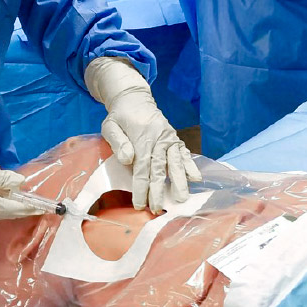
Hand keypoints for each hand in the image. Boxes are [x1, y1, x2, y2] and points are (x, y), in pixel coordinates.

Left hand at [85, 57, 200, 212]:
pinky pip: (184, 153)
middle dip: (160, 190)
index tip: (140, 204)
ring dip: (179, 182)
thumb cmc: (120, 115)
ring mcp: (170, 138)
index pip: (142, 167)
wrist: (134, 98)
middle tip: (159, 208)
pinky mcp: (175, 139)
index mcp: (143, 136)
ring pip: (176, 163)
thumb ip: (118, 142)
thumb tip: (128, 159)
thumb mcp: (110, 125)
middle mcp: (160, 138)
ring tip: (182, 198)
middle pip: (160, 168)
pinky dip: (191, 166)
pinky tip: (196, 178)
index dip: (142, 187)